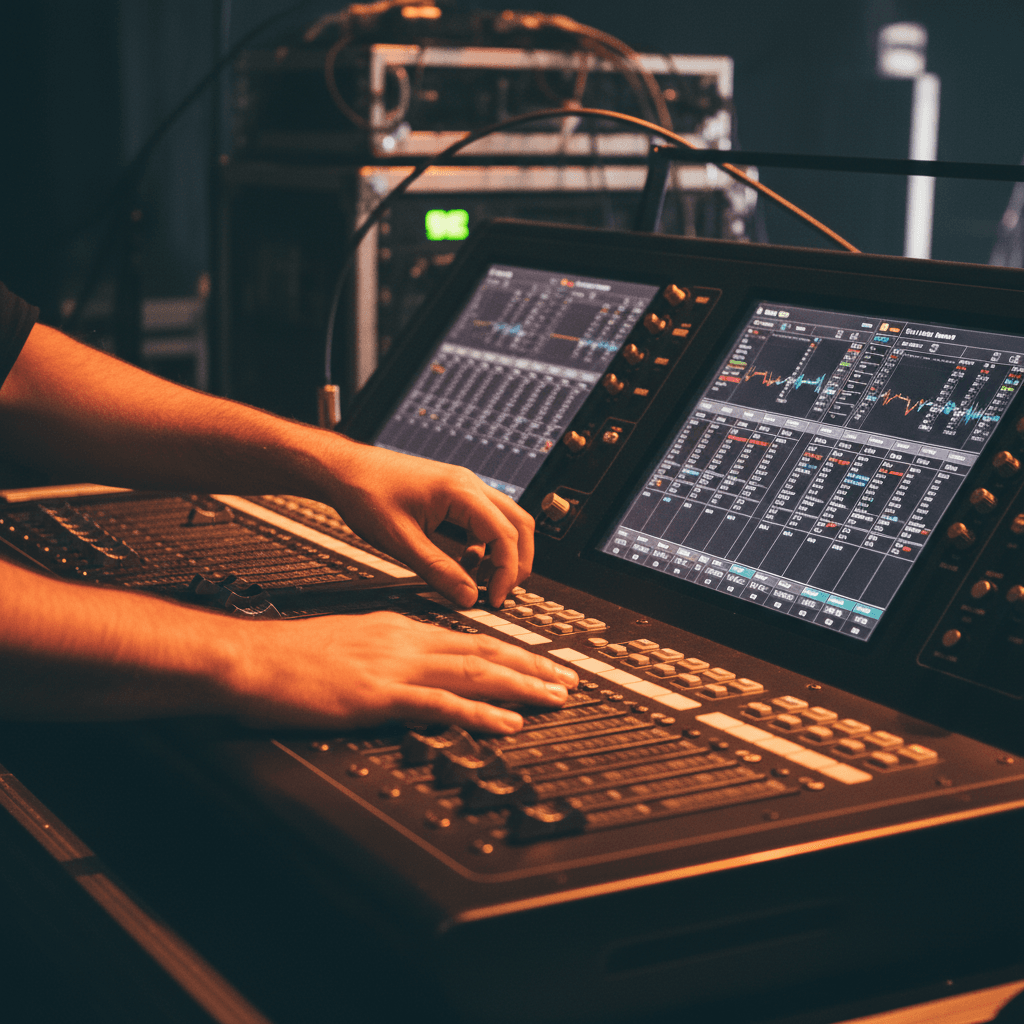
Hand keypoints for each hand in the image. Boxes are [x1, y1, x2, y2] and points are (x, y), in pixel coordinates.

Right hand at [228, 611, 577, 732]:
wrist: (252, 657)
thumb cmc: (291, 656)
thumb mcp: (351, 641)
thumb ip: (389, 652)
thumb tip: (416, 667)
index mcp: (400, 628)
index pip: (469, 639)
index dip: (511, 653)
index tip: (540, 663)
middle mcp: (406, 641)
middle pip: (484, 652)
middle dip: (532, 668)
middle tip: (567, 680)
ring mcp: (394, 667)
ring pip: (473, 673)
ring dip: (520, 687)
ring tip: (553, 698)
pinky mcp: (377, 696)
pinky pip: (440, 704)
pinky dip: (479, 713)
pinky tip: (505, 723)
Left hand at [320, 443, 534, 607]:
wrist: (344, 470)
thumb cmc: (366, 493)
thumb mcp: (400, 541)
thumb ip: (437, 570)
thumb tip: (467, 597)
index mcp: (461, 492)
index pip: (506, 534)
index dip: (507, 571)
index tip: (493, 598)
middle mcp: (469, 484)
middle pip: (519, 524)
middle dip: (517, 562)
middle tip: (501, 592)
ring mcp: (463, 487)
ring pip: (505, 521)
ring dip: (502, 553)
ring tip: (482, 583)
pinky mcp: (454, 495)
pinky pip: (484, 520)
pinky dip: (484, 545)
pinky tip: (464, 564)